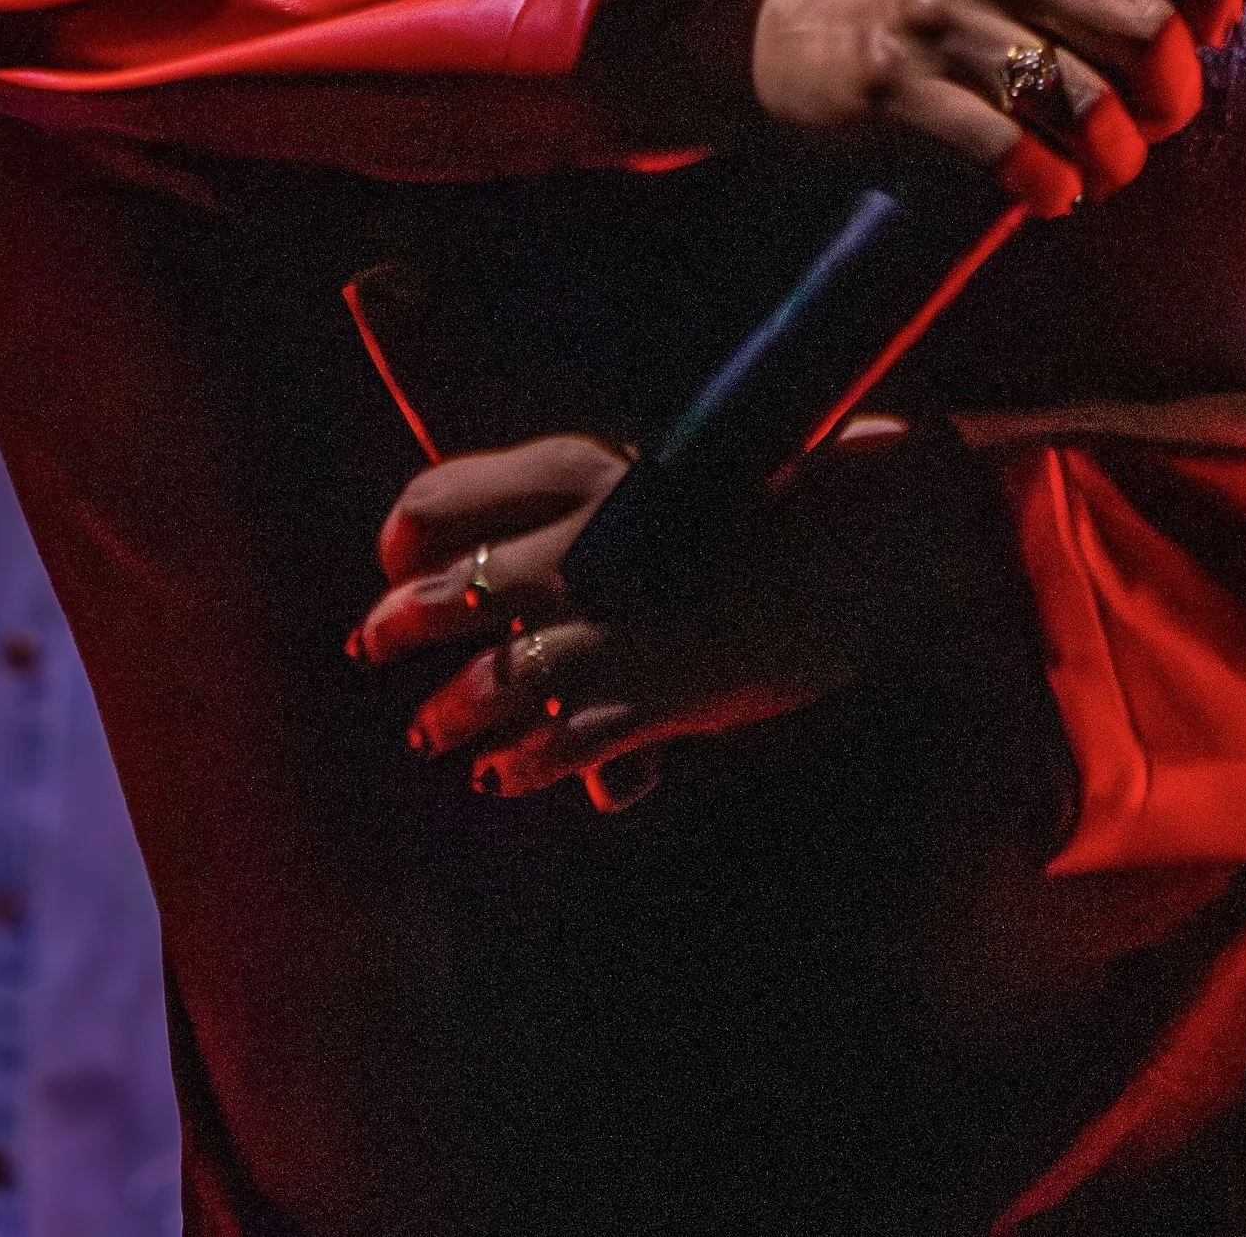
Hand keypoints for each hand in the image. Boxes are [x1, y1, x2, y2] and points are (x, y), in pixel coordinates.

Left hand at [352, 425, 993, 803]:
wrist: (871, 540)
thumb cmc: (774, 503)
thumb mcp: (669, 481)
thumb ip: (597, 517)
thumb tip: (534, 561)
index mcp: (583, 470)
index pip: (440, 495)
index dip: (405, 535)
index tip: (402, 557)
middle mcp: (582, 544)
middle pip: (446, 592)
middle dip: (397, 627)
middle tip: (374, 645)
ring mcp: (615, 624)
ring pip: (489, 681)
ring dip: (450, 713)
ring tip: (433, 732)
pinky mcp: (653, 693)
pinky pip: (556, 744)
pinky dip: (520, 764)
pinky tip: (506, 775)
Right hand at [749, 0, 1243, 215]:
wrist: (764, 26)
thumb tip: (1195, 12)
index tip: (1216, 26)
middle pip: (1145, 26)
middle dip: (1175, 94)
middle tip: (1161, 119)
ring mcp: (936, 12)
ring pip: (1089, 102)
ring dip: (1118, 158)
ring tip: (1105, 169)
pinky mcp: (899, 86)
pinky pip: (1016, 154)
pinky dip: (1050, 187)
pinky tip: (1047, 191)